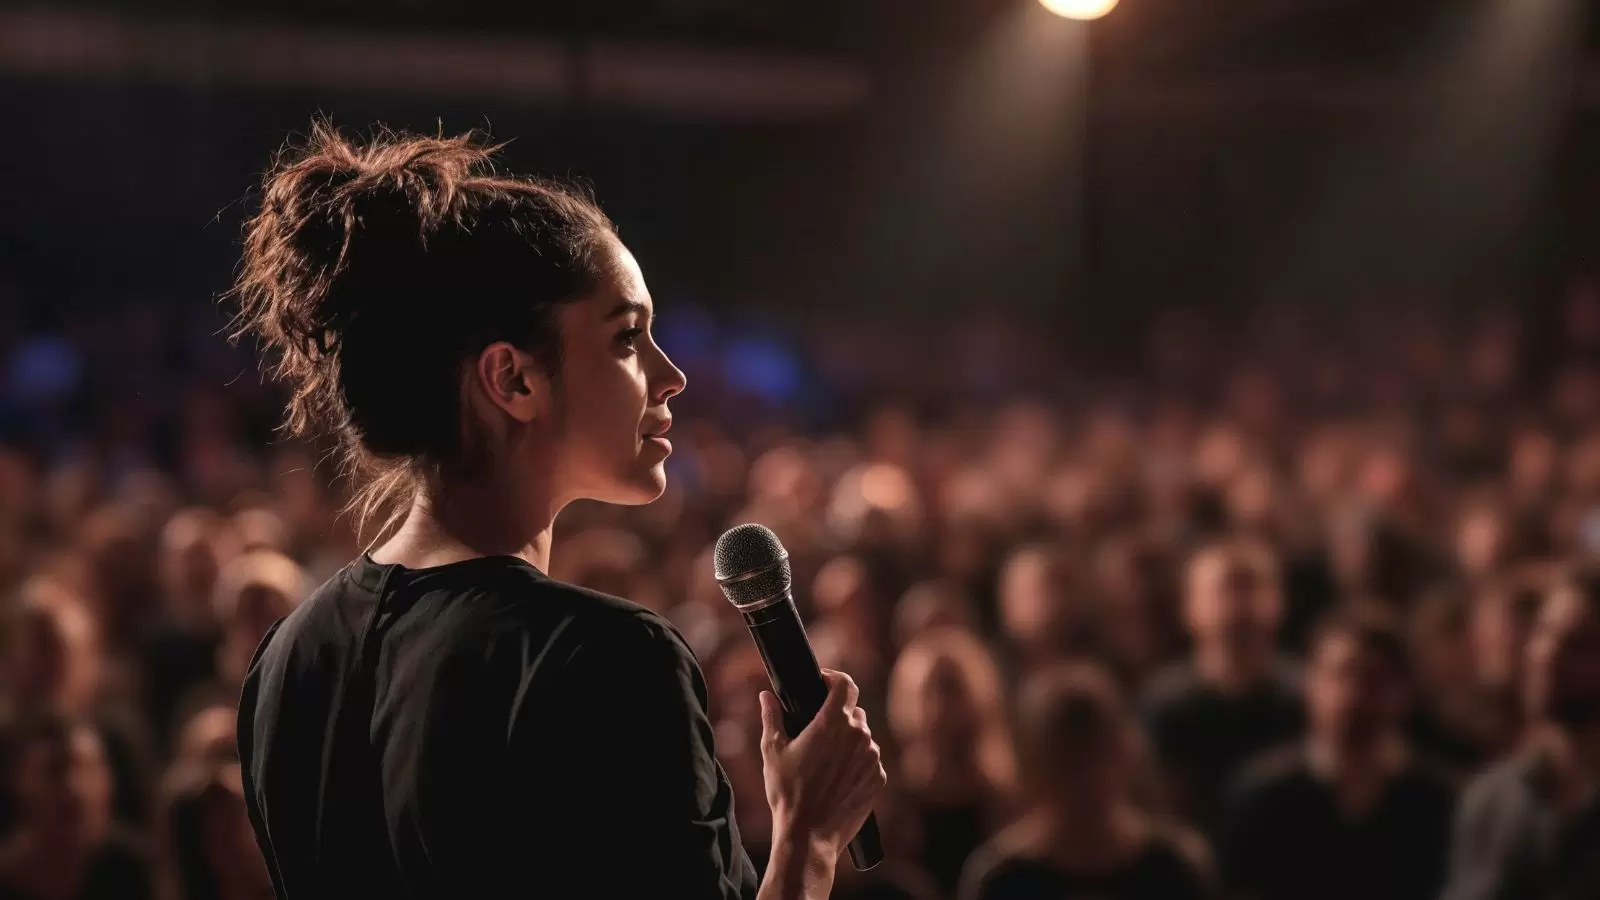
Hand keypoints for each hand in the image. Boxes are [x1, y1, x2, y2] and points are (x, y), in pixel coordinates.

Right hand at [759, 669, 886, 855]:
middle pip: (853, 711)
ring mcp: (872, 757)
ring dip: (848, 741)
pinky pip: (869, 760)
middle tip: (817, 732)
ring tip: (825, 761)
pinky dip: (856, 763)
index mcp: (833, 722)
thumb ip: (772, 717)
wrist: (809, 836)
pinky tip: (837, 779)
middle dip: (837, 715)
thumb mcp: (773, 751)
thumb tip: (766, 696)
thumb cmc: (787, 793)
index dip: (833, 678)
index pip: (845, 683)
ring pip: (863, 737)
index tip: (822, 684)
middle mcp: (859, 735)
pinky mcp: (879, 778)